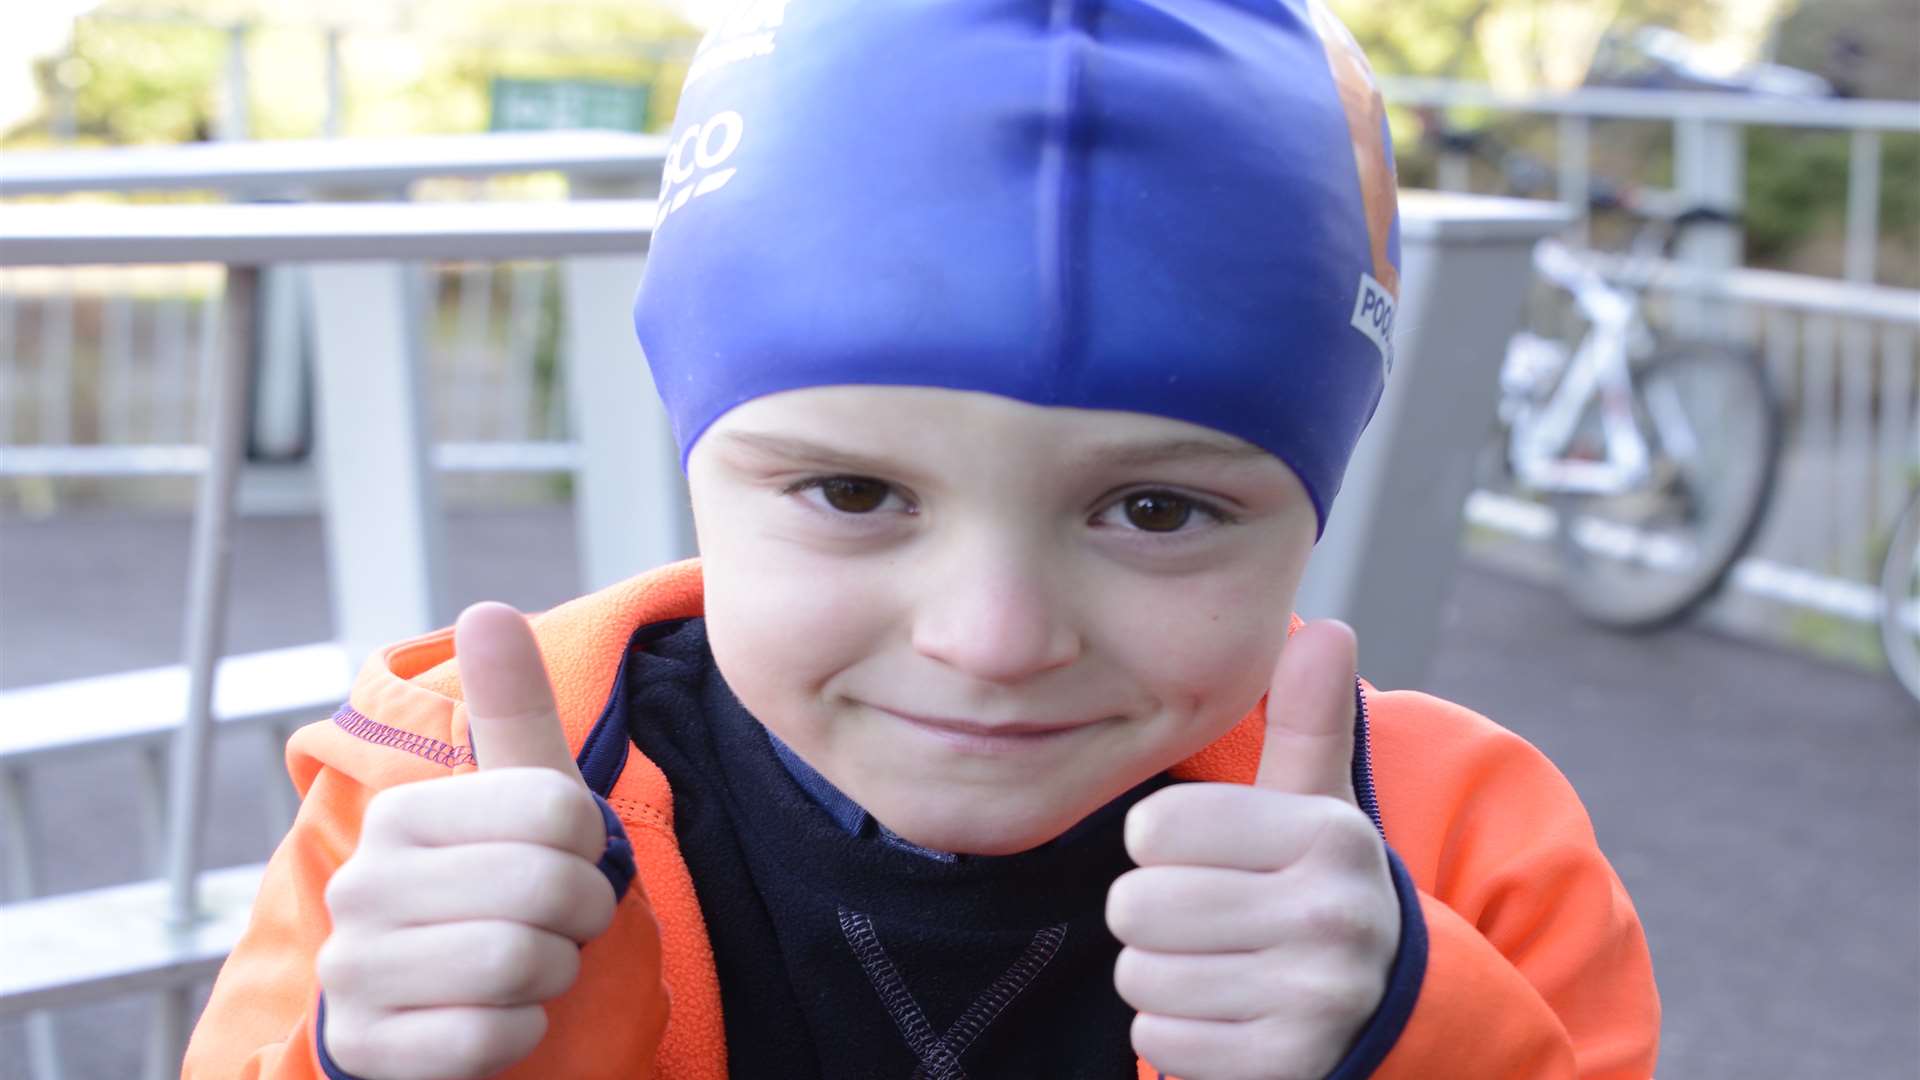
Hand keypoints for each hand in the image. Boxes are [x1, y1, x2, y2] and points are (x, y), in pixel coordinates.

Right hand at [317, 602, 630, 1079]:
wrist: (442, 1012)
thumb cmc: (498, 894)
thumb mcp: (520, 802)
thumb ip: (512, 713)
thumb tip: (485, 608)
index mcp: (403, 816)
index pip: (557, 810)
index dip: (591, 846)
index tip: (566, 861)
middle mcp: (362, 887)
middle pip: (544, 888)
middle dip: (579, 916)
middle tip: (556, 924)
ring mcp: (355, 973)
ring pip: (518, 963)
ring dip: (551, 974)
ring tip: (527, 965)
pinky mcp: (368, 1049)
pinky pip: (492, 1038)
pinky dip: (520, 1033)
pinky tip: (495, 1018)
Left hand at [1107, 621, 1399, 1079]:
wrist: (1384, 1011)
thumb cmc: (1314, 890)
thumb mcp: (1317, 806)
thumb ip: (1309, 720)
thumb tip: (1331, 628)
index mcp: (1326, 835)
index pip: (1155, 829)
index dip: (1159, 846)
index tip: (1204, 859)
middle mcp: (1330, 914)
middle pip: (1137, 906)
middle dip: (1151, 916)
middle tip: (1204, 920)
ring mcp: (1314, 998)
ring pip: (1140, 974)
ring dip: (1160, 974)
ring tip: (1216, 965)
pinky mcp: (1288, 1065)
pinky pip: (1161, 1036)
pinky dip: (1176, 1030)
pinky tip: (1225, 1015)